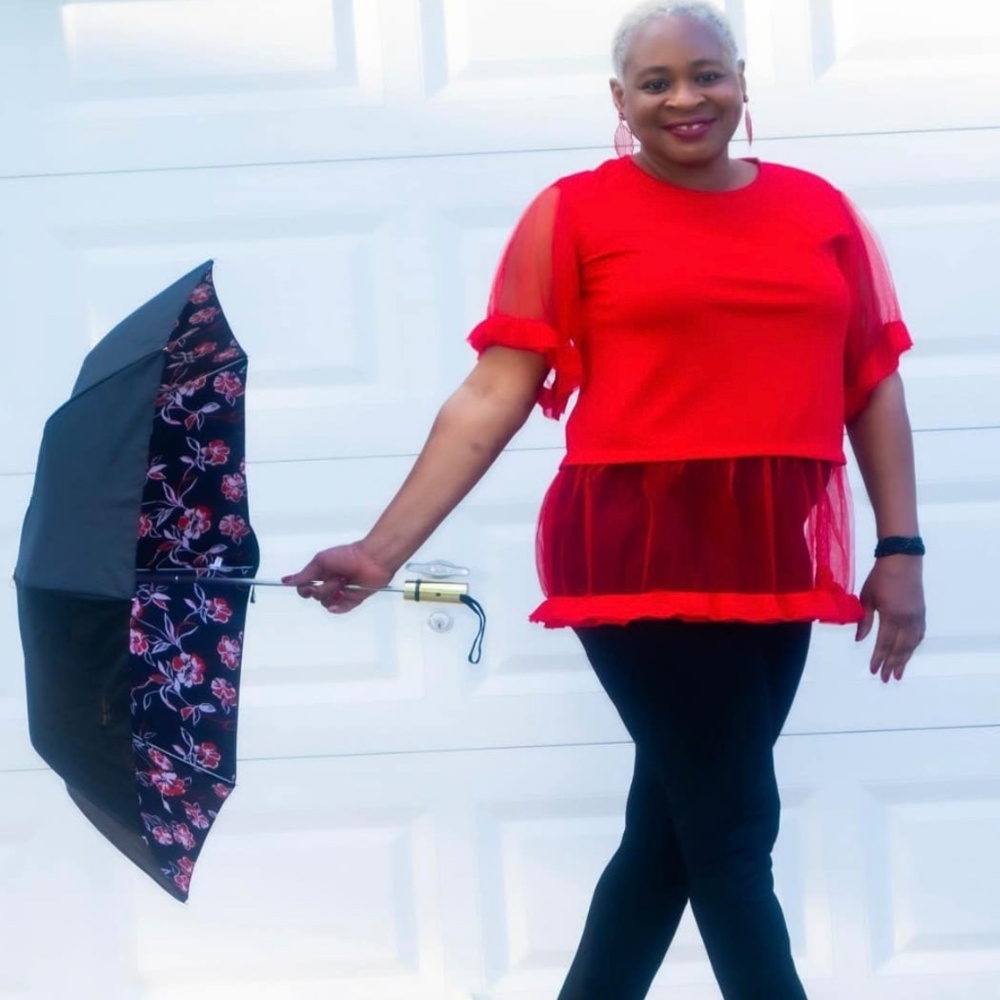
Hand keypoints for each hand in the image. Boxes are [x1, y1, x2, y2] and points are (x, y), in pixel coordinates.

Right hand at [282, 541, 394, 613]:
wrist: (372, 559)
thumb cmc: (349, 555)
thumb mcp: (321, 561)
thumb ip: (305, 574)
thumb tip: (287, 580)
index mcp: (321, 574)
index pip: (304, 587)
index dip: (305, 589)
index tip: (310, 586)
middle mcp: (329, 584)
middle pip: (315, 596)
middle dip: (323, 589)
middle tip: (336, 579)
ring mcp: (341, 593)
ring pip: (327, 603)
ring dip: (334, 593)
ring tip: (345, 581)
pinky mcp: (352, 600)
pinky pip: (341, 609)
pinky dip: (339, 607)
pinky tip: (339, 601)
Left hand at [855, 556, 925, 682]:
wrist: (902, 560)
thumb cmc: (880, 577)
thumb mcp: (866, 598)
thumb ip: (864, 620)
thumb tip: (860, 640)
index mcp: (891, 616)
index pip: (884, 644)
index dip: (878, 659)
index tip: (873, 670)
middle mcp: (907, 620)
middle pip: (899, 648)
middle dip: (892, 665)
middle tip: (886, 679)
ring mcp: (917, 617)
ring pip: (911, 644)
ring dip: (904, 659)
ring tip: (898, 673)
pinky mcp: (921, 613)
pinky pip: (918, 635)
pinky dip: (913, 646)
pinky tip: (908, 652)